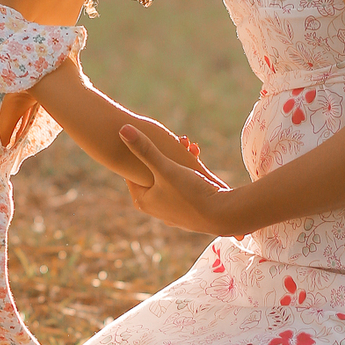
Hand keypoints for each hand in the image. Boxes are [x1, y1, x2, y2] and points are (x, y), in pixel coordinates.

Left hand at [120, 125, 238, 233]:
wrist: (222, 215)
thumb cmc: (190, 193)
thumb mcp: (165, 168)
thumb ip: (144, 149)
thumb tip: (122, 129)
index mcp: (143, 201)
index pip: (132, 172)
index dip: (139, 152)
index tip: (145, 136)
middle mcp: (155, 208)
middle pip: (153, 174)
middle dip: (164, 154)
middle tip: (176, 139)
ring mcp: (173, 210)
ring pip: (170, 177)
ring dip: (178, 159)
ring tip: (188, 144)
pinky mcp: (190, 209)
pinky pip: (184, 184)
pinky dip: (189, 170)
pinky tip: (196, 155)